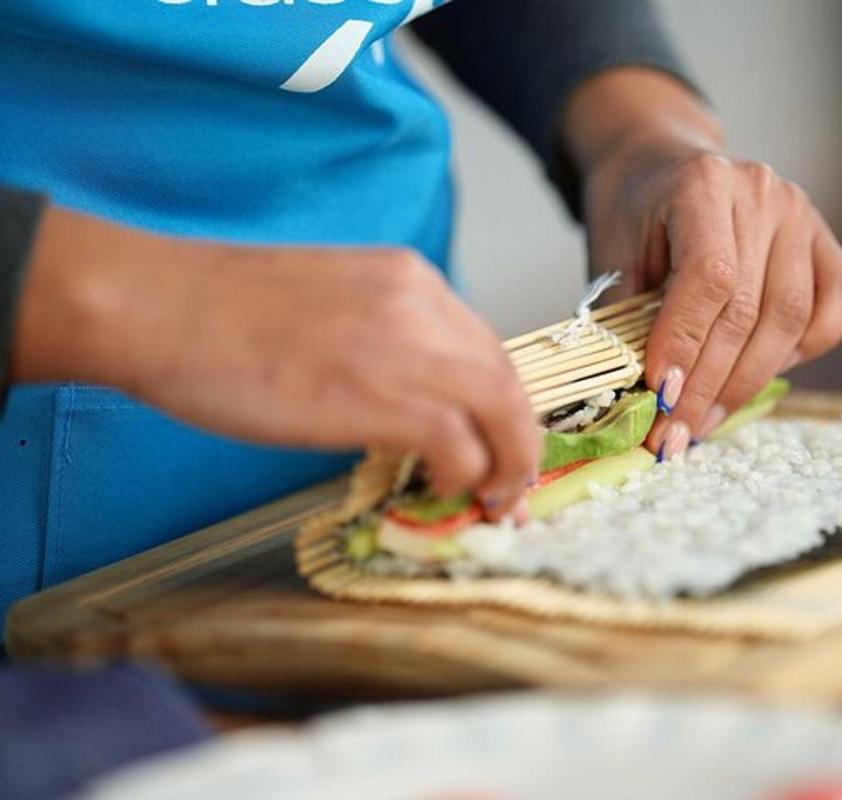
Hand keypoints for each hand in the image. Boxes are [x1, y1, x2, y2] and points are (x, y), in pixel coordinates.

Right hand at [16, 207, 539, 516]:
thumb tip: (407, 395)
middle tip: (511, 489)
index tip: (501, 443)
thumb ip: (381, 336)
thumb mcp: (328, 302)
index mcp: (408, 277)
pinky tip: (441, 489)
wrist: (160, 306)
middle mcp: (421, 306)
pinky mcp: (383, 398)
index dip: (502, 405)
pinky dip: (465, 475)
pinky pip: (460, 445)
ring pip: (502, 413)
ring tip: (489, 502)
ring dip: (505, 467)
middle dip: (520, 442)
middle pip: (507, 381)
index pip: (486, 346)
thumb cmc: (219, 310)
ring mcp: (407, 349)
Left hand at [565, 69, 841, 457]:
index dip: (686, 345)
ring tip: (705, 423)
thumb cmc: (632, 215)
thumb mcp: (612, 256)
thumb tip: (638, 401)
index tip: (661, 397)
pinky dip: (799, 354)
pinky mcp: (825, 241)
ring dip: (747, 383)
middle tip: (675, 434)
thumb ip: (627, 319)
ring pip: (790, 319)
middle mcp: (762, 193)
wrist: (659, 164)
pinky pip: (830, 311)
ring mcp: (802, 215)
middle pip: (750, 309)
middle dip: (709, 385)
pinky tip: (756, 377)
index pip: (708, 278)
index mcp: (703, 184)